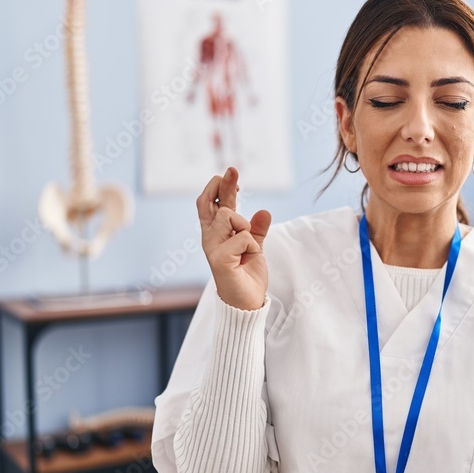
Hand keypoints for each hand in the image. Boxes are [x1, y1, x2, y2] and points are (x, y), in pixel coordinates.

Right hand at [196, 166, 270, 310]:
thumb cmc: (247, 276)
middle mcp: (210, 238)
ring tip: (249, 247)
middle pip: (210, 203)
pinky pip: (243, 236)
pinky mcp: (218, 258)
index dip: (219, 188)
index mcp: (217, 235)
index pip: (212, 205)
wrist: (247, 303)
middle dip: (223, 184)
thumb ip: (256, 230)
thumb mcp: (255, 248)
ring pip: (229, 216)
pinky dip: (252, 245)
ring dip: (245, 227)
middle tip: (233, 169)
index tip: (231, 174)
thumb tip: (263, 211)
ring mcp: (212, 247)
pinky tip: (249, 258)